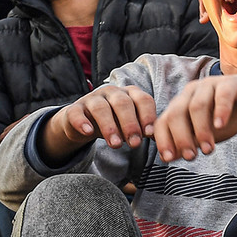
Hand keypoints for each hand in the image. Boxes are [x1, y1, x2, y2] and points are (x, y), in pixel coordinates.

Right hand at [39, 85, 157, 161]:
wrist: (82, 123)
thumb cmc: (114, 123)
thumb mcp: (130, 125)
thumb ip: (145, 130)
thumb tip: (163, 141)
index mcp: (130, 94)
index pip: (142, 99)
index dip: (147, 115)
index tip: (150, 134)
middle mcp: (112, 92)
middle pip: (122, 103)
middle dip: (130, 124)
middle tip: (135, 144)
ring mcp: (92, 99)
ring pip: (101, 108)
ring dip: (110, 126)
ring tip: (116, 144)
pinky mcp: (74, 109)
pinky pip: (76, 113)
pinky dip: (82, 122)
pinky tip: (89, 132)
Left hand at [154, 70, 236, 160]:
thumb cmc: (228, 118)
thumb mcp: (207, 135)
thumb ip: (190, 144)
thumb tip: (169, 157)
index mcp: (181, 104)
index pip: (163, 121)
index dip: (163, 140)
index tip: (169, 158)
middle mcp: (191, 92)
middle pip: (176, 114)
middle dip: (181, 138)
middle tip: (191, 157)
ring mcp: (210, 85)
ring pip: (197, 106)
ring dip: (201, 130)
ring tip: (208, 149)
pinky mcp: (230, 83)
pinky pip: (222, 95)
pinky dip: (220, 111)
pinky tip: (221, 126)